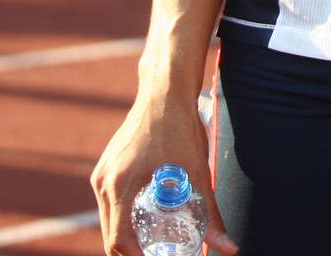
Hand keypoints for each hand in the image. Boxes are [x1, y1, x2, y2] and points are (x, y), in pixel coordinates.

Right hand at [92, 90, 238, 255]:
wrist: (164, 91)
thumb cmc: (181, 127)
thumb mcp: (197, 173)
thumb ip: (211, 214)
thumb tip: (229, 248)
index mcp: (120, 186)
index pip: (118, 241)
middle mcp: (103, 183)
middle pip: (110, 235)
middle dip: (132, 252)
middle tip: (159, 255)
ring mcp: (101, 174)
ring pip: (108, 220)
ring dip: (126, 236)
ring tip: (153, 245)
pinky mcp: (105, 167)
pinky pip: (109, 203)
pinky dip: (123, 218)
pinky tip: (144, 220)